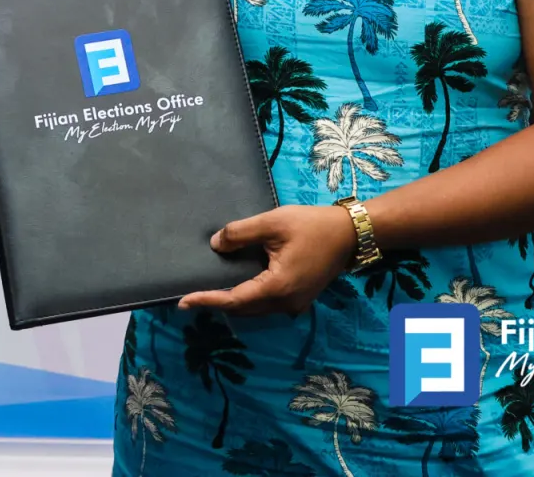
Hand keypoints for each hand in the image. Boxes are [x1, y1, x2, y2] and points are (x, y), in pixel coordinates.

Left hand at [176, 204, 359, 315]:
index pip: (233, 300)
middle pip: (243, 310)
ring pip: (256, 310)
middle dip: (217, 304)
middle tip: (192, 296)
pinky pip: (268, 304)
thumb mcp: (272, 223)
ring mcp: (295, 304)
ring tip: (210, 292)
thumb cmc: (311, 226)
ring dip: (234, 302)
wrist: (349, 234)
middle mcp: (285, 303)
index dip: (207, 300)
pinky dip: (250, 298)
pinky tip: (238, 286)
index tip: (184, 302)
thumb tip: (215, 245)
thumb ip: (240, 234)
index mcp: (277, 288)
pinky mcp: (300, 298)